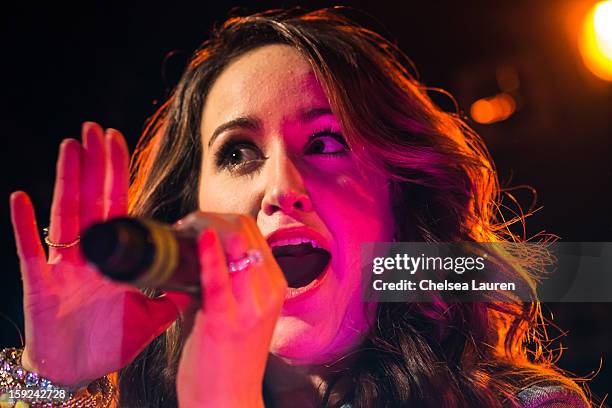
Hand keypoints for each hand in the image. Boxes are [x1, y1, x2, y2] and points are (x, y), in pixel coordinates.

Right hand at [10, 122, 192, 386]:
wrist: (77, 372)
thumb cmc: (109, 342)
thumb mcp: (151, 317)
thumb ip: (172, 297)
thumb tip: (202, 280)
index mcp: (114, 257)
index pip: (117, 206)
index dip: (116, 174)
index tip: (118, 141)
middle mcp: (88, 254)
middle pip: (92, 200)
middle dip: (95, 164)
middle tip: (96, 128)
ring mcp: (63, 267)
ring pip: (65, 216)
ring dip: (67, 181)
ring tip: (71, 147)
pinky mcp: (41, 286)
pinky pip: (30, 252)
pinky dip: (25, 227)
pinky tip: (20, 199)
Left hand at [176, 214, 286, 407]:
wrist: (227, 403)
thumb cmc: (227, 359)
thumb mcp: (238, 312)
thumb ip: (221, 282)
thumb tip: (190, 255)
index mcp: (275, 287)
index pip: (253, 233)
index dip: (224, 220)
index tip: (197, 224)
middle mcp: (269, 293)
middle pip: (244, 232)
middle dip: (213, 219)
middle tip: (185, 225)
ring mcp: (250, 307)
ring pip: (234, 246)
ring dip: (204, 229)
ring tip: (181, 232)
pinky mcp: (226, 322)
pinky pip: (218, 279)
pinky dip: (208, 255)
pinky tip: (198, 237)